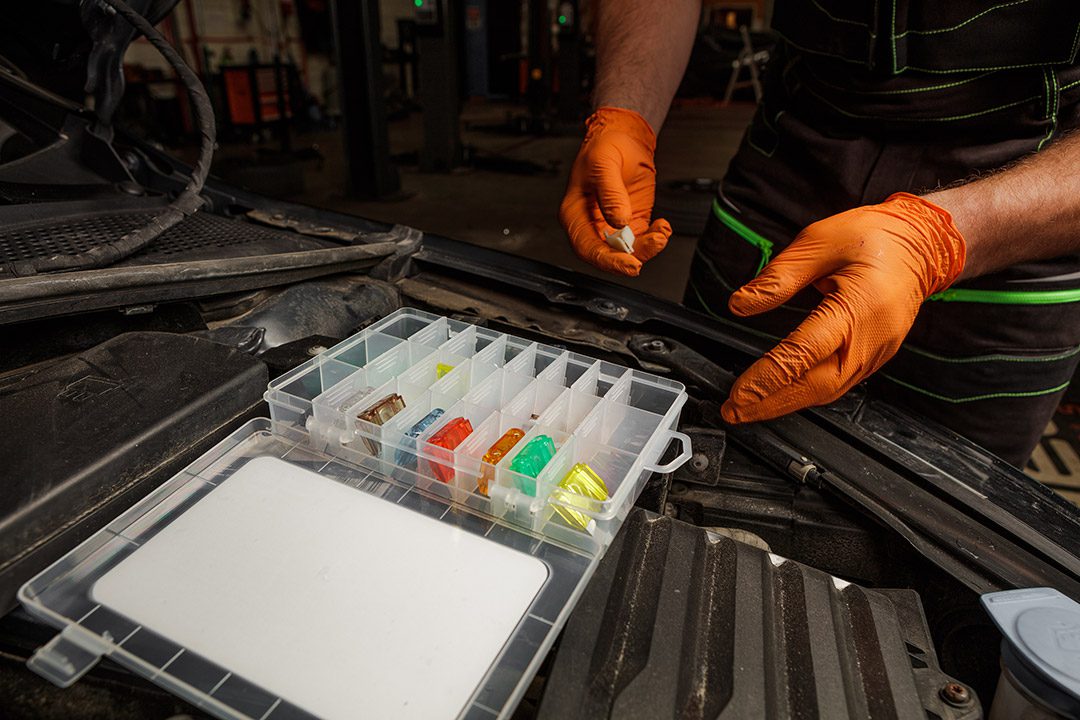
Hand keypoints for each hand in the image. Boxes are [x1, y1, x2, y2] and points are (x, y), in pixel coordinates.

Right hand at [559, 107, 671, 275]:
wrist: (623, 138)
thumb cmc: (604, 147)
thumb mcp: (604, 164)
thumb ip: (611, 194)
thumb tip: (620, 220)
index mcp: (574, 214)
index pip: (586, 246)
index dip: (606, 259)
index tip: (628, 263)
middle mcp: (591, 224)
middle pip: (606, 254)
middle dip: (629, 259)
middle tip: (647, 252)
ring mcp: (612, 226)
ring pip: (628, 251)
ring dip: (647, 248)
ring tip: (660, 234)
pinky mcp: (632, 223)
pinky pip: (643, 240)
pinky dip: (656, 238)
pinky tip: (662, 226)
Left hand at [722, 193, 966, 422]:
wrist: (923, 243)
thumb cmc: (876, 238)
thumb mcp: (820, 241)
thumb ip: (779, 276)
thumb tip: (741, 303)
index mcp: (859, 306)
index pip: (805, 352)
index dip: (768, 377)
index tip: (738, 393)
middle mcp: (872, 338)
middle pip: (817, 385)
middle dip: (772, 403)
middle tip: (735, 411)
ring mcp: (877, 352)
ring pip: (827, 391)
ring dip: (785, 403)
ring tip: (749, 408)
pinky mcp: (875, 356)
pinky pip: (838, 383)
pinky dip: (806, 394)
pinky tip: (781, 395)